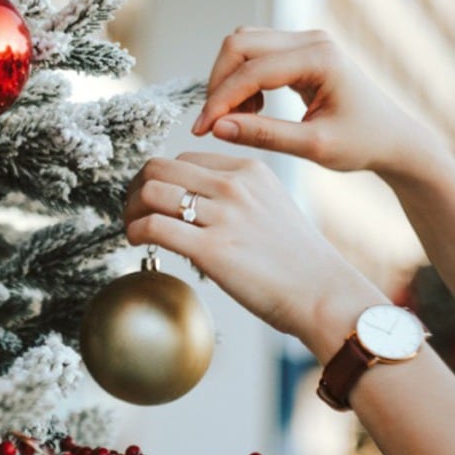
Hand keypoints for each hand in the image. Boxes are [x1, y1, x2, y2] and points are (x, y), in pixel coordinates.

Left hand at [123, 152, 386, 360]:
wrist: (323, 294)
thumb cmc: (299, 261)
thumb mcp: (272, 207)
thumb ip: (236, 197)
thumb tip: (193, 206)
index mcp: (249, 170)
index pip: (184, 160)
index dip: (160, 179)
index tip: (153, 200)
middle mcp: (234, 185)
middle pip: (160, 169)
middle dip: (136, 189)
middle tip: (133, 212)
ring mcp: (223, 215)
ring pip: (151, 192)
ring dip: (130, 210)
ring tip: (132, 228)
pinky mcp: (212, 249)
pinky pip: (154, 227)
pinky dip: (135, 232)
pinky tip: (137, 243)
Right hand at [192, 28, 441, 178]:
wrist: (393, 138)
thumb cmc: (363, 143)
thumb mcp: (314, 147)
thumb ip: (264, 135)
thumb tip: (218, 128)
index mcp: (320, 58)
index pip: (252, 70)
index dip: (221, 100)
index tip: (202, 131)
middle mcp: (311, 40)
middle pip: (240, 44)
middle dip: (219, 84)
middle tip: (213, 125)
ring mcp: (305, 41)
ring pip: (243, 45)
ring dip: (229, 81)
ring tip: (238, 119)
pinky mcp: (300, 50)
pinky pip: (255, 54)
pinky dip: (242, 81)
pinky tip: (253, 111)